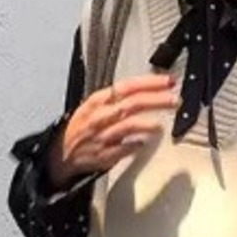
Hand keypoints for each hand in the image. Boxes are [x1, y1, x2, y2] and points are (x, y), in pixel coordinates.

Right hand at [48, 74, 179, 188]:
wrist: (62, 153)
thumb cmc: (82, 128)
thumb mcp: (95, 105)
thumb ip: (118, 99)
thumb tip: (147, 92)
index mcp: (99, 100)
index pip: (129, 86)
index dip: (150, 82)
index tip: (168, 81)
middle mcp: (102, 115)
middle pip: (133, 103)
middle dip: (157, 100)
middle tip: (175, 99)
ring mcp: (103, 136)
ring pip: (129, 125)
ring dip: (148, 124)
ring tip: (161, 125)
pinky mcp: (104, 155)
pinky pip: (124, 149)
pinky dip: (135, 145)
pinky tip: (145, 143)